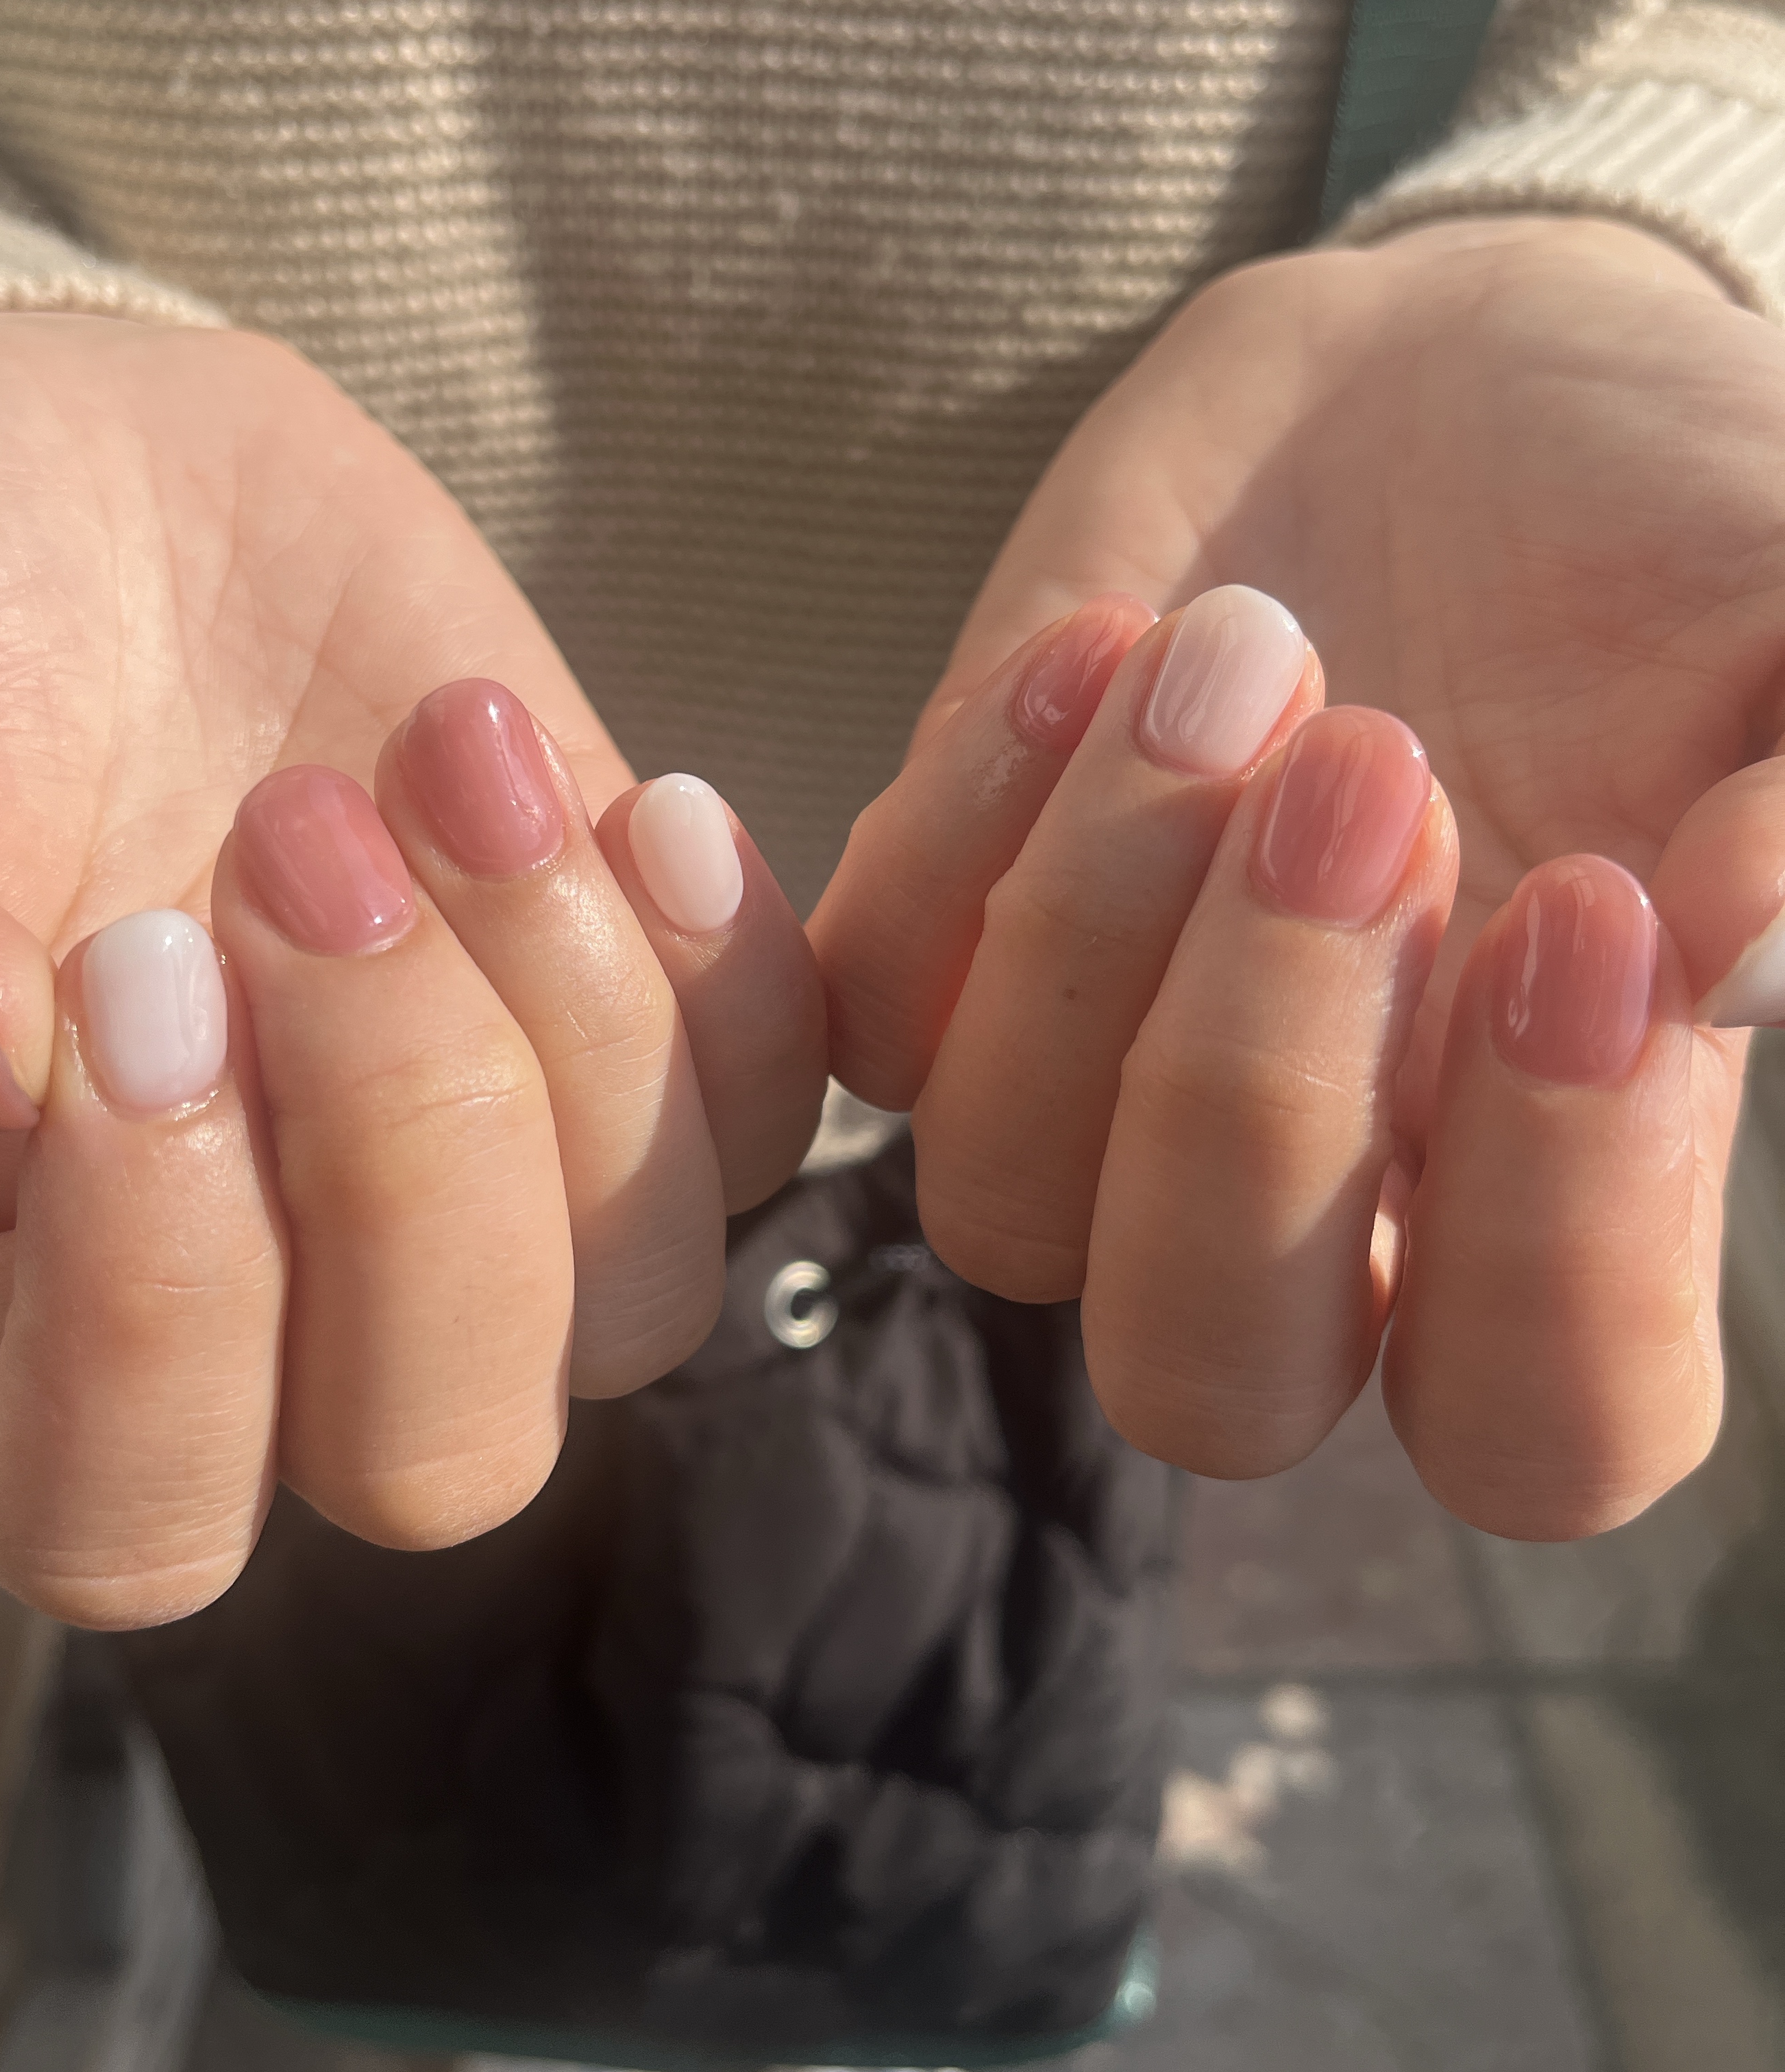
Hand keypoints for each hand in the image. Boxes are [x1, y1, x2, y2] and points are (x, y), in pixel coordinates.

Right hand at [0, 315, 823, 1623]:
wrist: (90, 476)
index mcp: (16, 1303)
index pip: (127, 1517)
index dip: (162, 1305)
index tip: (128, 967)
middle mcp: (276, 1288)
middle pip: (440, 1451)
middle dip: (411, 1144)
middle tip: (297, 842)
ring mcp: (483, 1173)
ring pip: (641, 1294)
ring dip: (577, 1018)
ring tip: (438, 754)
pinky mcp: (629, 1026)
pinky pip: (778, 1119)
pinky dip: (739, 978)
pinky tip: (622, 798)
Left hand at [813, 217, 1784, 1537]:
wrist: (1446, 394)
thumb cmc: (1669, 532)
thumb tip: (1748, 946)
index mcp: (1541, 1191)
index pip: (1538, 1426)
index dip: (1557, 1249)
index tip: (1593, 912)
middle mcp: (1303, 1198)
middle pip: (1207, 1376)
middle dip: (1253, 1093)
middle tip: (1363, 771)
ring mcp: (1092, 1091)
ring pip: (998, 1201)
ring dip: (1087, 929)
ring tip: (1226, 651)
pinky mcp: (940, 954)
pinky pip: (853, 1020)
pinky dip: (944, 844)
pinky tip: (1083, 647)